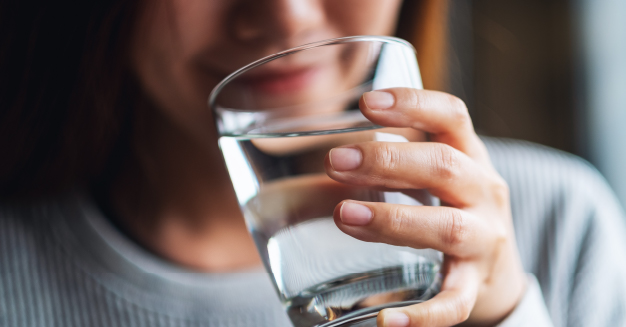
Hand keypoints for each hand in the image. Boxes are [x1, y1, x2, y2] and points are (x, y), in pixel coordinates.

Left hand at [324, 88, 526, 326]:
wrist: (497, 271)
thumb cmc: (450, 209)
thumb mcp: (432, 176)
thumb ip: (385, 162)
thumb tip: (307, 160)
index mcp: (470, 157)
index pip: (451, 117)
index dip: (413, 104)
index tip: (367, 102)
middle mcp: (484, 193)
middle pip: (445, 166)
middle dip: (388, 162)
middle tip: (335, 161)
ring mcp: (484, 240)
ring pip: (447, 227)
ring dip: (394, 219)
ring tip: (344, 215)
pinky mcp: (474, 287)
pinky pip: (453, 302)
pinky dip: (423, 315)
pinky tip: (386, 322)